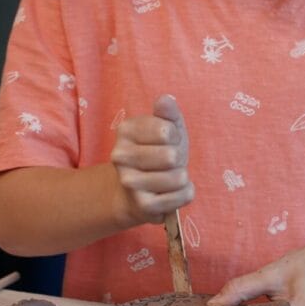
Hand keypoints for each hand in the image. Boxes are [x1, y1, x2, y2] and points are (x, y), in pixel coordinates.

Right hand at [109, 94, 193, 224]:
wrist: (137, 193)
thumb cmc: (157, 154)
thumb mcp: (166, 128)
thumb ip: (168, 113)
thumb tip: (165, 99)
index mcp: (125, 130)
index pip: (167, 130)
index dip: (175, 137)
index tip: (166, 142)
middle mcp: (120, 156)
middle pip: (171, 156)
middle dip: (178, 159)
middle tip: (168, 163)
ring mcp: (128, 182)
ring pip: (179, 178)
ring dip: (182, 178)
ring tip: (169, 178)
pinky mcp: (142, 205)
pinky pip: (182, 196)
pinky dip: (185, 194)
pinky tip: (172, 193)